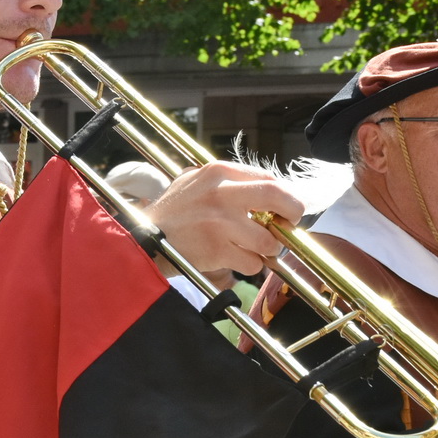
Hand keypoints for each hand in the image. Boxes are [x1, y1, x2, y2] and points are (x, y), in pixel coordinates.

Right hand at [146, 162, 305, 277]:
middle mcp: (222, 194)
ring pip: (268, 240)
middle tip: (290, 224)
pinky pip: (252, 263)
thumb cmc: (173, 211)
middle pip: (278, 197)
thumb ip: (228, 179)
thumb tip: (268, 184)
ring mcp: (220, 224)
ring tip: (256, 248)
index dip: (285, 195)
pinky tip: (237, 259)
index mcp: (219, 172)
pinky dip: (251, 265)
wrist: (144, 237)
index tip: (287, 208)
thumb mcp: (195, 180)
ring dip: (269, 248)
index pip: (269, 178)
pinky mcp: (217, 250)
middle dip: (293, 213)